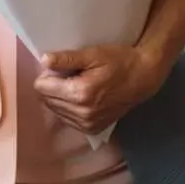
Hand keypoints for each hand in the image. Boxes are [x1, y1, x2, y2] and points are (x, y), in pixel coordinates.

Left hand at [31, 45, 163, 135]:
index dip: (48, 74)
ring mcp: (87, 124)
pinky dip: (70, 108)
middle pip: (46, 99)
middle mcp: (81, 113)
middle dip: (53, 86)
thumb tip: (43, 60)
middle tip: (71, 75)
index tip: (62, 68)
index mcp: (79, 93)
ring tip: (79, 85)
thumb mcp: (93, 54)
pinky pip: (67, 119)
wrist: (143, 78)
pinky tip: (83, 98)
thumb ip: (67, 58)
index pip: (41, 87)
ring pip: (55, 110)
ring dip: (61, 98)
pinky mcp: (92, 130)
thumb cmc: (119, 61)